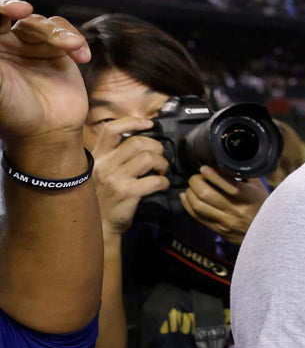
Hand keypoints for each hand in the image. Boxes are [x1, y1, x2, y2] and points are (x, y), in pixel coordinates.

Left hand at [0, 0, 90, 146]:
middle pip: (17, 16)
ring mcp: (35, 48)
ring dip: (59, 33)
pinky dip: (77, 41)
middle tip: (28, 12)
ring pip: (45, 24)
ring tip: (73, 47)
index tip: (17, 10)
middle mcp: (8, 44)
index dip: (2, 9)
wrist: (48, 133)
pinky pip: (68, 35)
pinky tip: (82, 56)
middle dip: (26, 14)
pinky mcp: (60, 54)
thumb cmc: (13, 112)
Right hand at [90, 118, 168, 238]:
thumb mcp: (100, 173)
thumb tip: (140, 142)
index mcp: (98, 157)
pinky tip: (161, 185)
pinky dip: (163, 182)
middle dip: (156, 147)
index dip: (132, 122)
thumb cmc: (103, 198)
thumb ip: (113, 158)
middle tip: (159, 158)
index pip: (111, 130)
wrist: (98, 226)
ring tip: (161, 171)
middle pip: (137, 143)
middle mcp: (104, 165)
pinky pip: (154, 180)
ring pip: (148, 158)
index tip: (149, 124)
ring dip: (162, 163)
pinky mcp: (127, 193)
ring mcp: (115, 179)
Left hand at [180, 166, 267, 243]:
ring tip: (192, 187)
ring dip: (190, 193)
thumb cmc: (263, 206)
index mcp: (248, 197)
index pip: (227, 184)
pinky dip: (188, 205)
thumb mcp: (258, 188)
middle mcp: (236, 210)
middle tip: (196, 177)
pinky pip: (197, 217)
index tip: (204, 168)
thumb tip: (227, 161)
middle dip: (196, 182)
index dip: (212, 175)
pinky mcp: (219, 230)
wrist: (268, 233)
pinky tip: (186, 196)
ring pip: (199, 206)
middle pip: (206, 194)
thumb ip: (244, 174)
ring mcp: (226, 221)